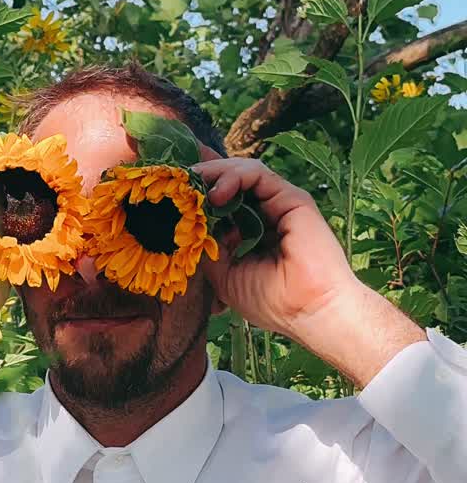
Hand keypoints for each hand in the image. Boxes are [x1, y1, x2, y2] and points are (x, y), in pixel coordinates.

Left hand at [194, 152, 424, 385]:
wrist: (309, 310)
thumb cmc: (272, 301)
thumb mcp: (224, 277)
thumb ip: (208, 249)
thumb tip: (188, 228)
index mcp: (253, 234)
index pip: (223, 204)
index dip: (199, 193)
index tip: (173, 191)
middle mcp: (267, 215)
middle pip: (231, 183)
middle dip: (202, 177)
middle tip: (177, 180)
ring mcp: (280, 205)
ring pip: (242, 173)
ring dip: (213, 173)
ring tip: (193, 183)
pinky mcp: (292, 198)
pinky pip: (257, 173)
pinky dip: (232, 176)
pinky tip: (216, 194)